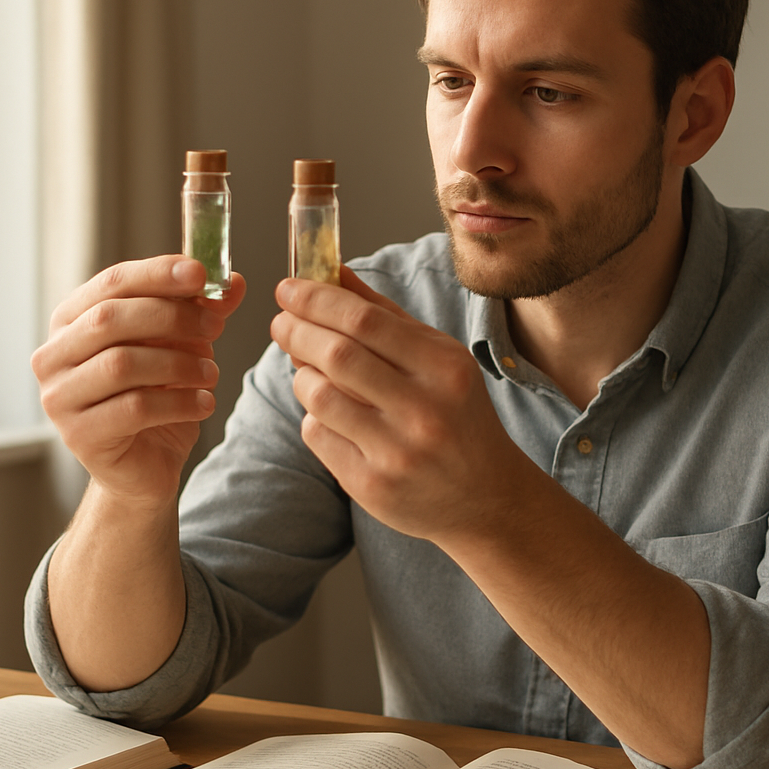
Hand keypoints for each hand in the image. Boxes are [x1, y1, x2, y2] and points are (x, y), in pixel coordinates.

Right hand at [33, 256, 246, 506]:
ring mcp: (59, 397)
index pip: (111, 283)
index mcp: (71, 321)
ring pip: (122, 364)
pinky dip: (179, 402)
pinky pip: (134, 408)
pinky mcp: (79, 436)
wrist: (146, 465)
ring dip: (179, 363)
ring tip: (211, 373)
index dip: (156, 273)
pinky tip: (205, 403)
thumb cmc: (157, 397)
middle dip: (171, 317)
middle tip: (216, 325)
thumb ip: (202, 312)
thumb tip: (235, 281)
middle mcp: (52, 356)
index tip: (200, 272)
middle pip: (110, 319)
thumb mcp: (183, 346)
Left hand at [270, 268, 537, 542]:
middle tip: (282, 323)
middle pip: (337, 355)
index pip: (364, 321)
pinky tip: (331, 414)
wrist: (485, 495)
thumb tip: (333, 273)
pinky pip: (317, 435)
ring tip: (309, 371)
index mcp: (444, 367)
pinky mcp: (372, 486)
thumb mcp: (439, 359)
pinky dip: (314, 416)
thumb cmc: (457, 415)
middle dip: (296, 331)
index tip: (288, 289)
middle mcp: (423, 409)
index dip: (317, 299)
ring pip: (318, 396)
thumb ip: (386, 316)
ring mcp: (397, 451)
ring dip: (302, 376)